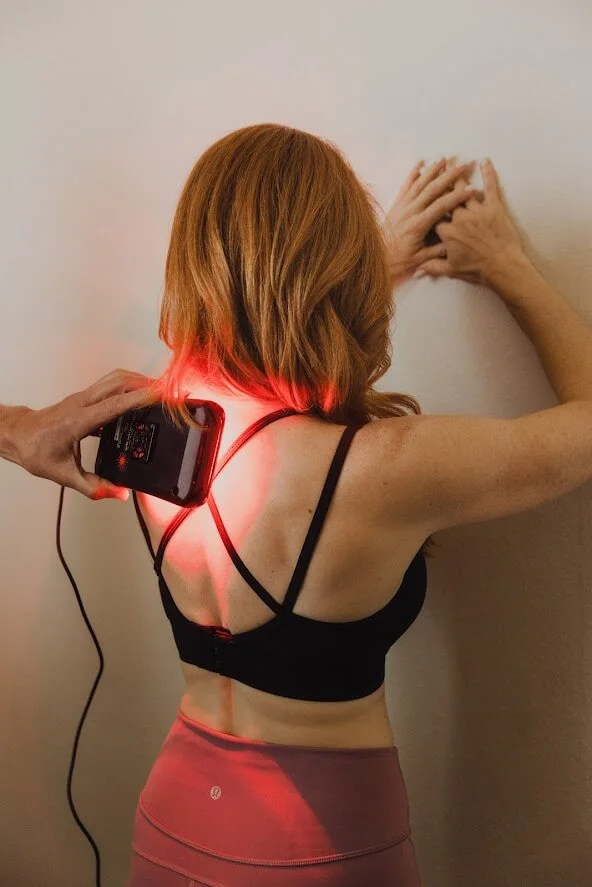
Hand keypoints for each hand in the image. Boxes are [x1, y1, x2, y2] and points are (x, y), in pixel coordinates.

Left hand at [12, 369, 161, 500]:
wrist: (17, 436)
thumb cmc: (36, 451)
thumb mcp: (64, 475)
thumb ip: (94, 487)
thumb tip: (119, 494)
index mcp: (78, 420)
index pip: (116, 404)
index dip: (141, 398)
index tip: (162, 396)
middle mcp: (81, 403)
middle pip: (119, 381)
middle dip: (146, 383)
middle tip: (168, 392)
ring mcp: (82, 398)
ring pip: (115, 379)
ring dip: (138, 381)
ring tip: (158, 392)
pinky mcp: (84, 398)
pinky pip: (109, 386)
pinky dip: (128, 388)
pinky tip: (138, 402)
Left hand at [384, 157, 480, 284]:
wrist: (377, 258)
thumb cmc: (400, 262)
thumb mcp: (421, 259)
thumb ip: (438, 250)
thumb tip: (456, 240)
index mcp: (418, 225)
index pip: (441, 206)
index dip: (457, 197)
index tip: (471, 189)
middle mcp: (409, 212)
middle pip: (432, 189)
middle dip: (449, 176)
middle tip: (463, 165)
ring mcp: (402, 206)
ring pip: (419, 183)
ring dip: (433, 170)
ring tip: (445, 159)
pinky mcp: (396, 205)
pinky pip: (405, 186)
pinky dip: (413, 174)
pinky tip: (420, 164)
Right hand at [414, 158, 525, 283]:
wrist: (502, 267)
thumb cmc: (477, 269)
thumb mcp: (451, 270)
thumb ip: (433, 267)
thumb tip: (417, 271)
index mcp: (448, 232)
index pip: (434, 217)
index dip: (429, 210)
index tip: (423, 201)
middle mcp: (460, 218)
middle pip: (445, 198)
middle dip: (439, 185)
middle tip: (434, 172)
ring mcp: (477, 211)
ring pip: (463, 189)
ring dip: (457, 176)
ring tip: (451, 163)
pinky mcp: (493, 207)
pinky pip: (490, 187)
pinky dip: (487, 173)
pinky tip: (484, 161)